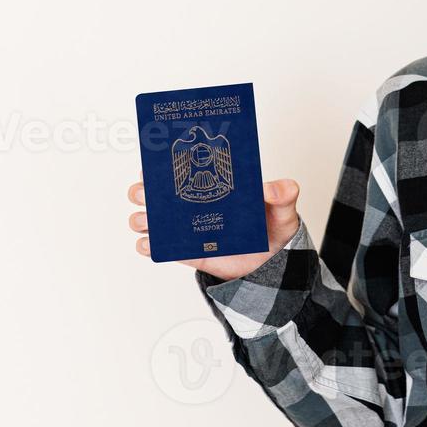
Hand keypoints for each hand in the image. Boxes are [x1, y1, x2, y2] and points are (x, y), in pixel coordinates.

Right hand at [127, 177, 302, 280]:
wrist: (271, 264)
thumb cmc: (273, 228)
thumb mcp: (282, 209)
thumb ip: (283, 195)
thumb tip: (273, 188)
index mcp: (211, 183)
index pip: (180, 167)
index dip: (161, 163)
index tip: (153, 162)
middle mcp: (192, 204)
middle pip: (156, 193)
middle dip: (144, 190)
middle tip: (146, 192)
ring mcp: (187, 229)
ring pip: (152, 220)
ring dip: (142, 218)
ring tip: (146, 220)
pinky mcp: (188, 252)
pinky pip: (162, 249)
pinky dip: (149, 245)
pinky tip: (149, 243)